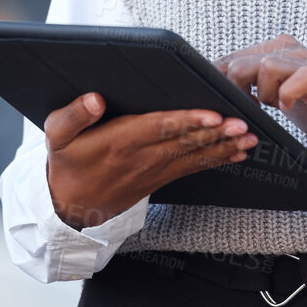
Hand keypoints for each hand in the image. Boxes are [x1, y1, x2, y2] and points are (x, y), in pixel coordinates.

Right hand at [42, 93, 257, 230]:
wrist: (69, 207)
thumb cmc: (66, 164)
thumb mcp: (56, 137)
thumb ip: (73, 115)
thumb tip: (94, 98)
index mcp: (118, 142)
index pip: (158, 128)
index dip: (187, 122)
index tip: (212, 115)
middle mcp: (140, 157)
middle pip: (184, 143)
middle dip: (216, 134)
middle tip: (243, 124)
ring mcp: (152, 171)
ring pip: (193, 156)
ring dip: (223, 147)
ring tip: (249, 139)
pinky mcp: (159, 178)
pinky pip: (192, 168)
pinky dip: (216, 160)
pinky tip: (237, 154)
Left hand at [214, 33, 306, 159]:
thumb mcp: (276, 93)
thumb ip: (251, 85)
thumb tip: (216, 90)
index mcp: (275, 49)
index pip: (232, 58)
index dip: (219, 82)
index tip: (220, 103)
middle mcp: (290, 49)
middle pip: (240, 63)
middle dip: (236, 93)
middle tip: (250, 110)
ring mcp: (306, 61)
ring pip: (263, 68)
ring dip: (263, 94)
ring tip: (275, 106)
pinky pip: (291, 82)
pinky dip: (285, 97)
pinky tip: (291, 107)